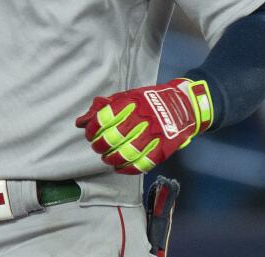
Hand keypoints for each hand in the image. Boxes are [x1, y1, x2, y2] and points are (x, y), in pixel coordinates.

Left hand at [74, 79, 212, 173]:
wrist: (184, 105)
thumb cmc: (150, 100)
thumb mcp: (127, 96)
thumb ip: (103, 108)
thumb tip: (80, 122)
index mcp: (131, 102)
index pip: (105, 118)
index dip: (92, 129)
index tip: (90, 134)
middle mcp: (142, 118)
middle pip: (113, 138)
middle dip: (100, 146)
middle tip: (98, 147)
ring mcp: (154, 134)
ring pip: (127, 153)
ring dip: (112, 159)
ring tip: (108, 158)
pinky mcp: (163, 148)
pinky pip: (143, 163)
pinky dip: (128, 169)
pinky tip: (120, 168)